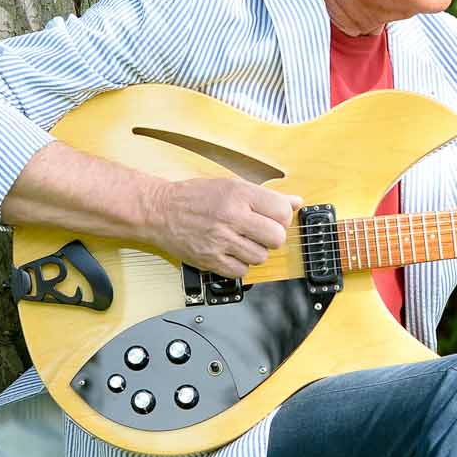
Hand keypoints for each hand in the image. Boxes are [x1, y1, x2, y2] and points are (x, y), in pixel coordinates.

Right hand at [144, 177, 298, 278]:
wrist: (159, 210)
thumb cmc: (196, 197)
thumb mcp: (232, 185)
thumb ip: (266, 196)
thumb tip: (296, 202)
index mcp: (239, 195)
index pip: (282, 212)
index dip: (282, 217)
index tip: (273, 218)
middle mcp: (231, 217)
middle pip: (276, 237)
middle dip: (272, 236)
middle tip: (259, 232)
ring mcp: (220, 240)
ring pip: (261, 257)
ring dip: (255, 252)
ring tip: (242, 241)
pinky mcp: (210, 260)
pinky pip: (241, 271)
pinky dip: (240, 265)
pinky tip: (231, 252)